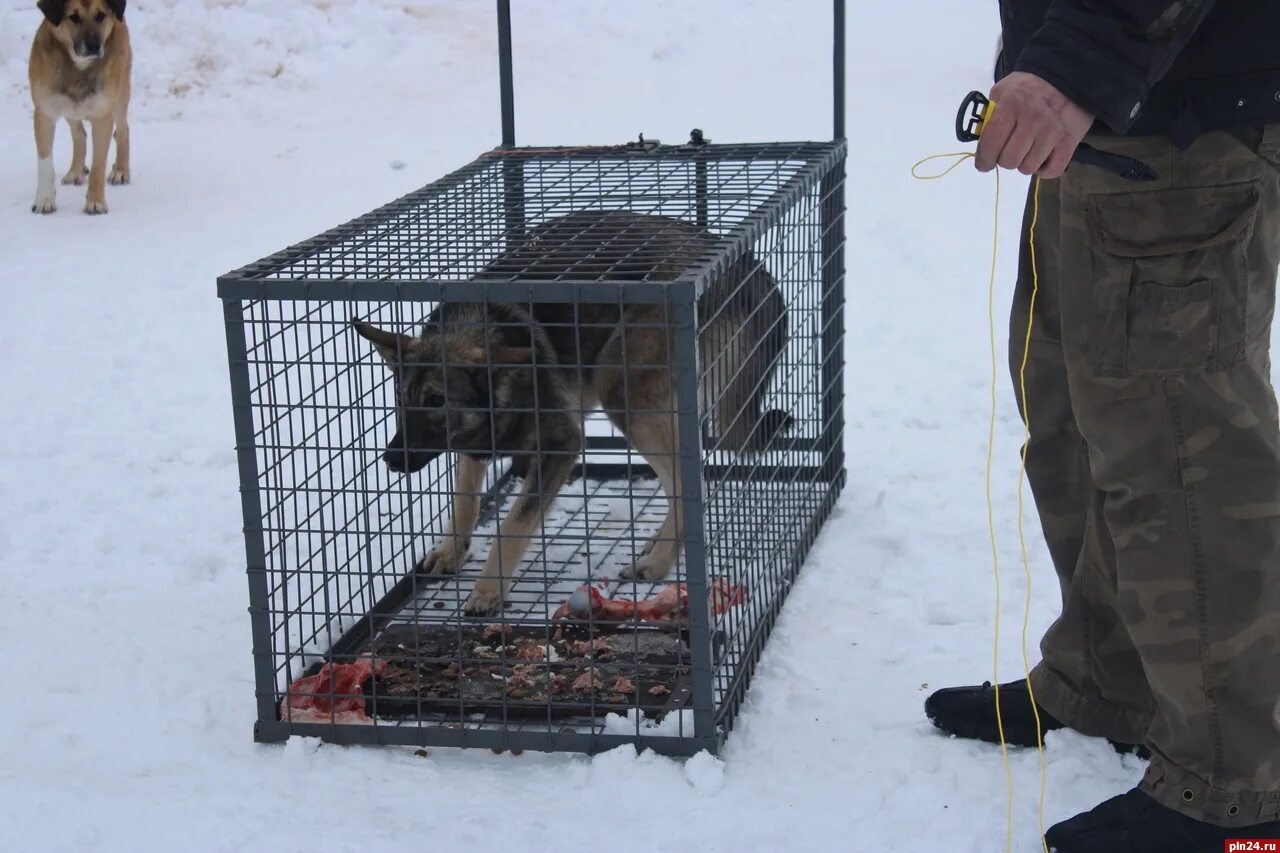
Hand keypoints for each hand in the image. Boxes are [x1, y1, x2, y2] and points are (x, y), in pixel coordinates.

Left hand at [975, 72, 1094, 178]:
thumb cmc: (1027, 88)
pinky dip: (1043, 169)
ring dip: (1024, 163)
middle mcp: (1032, 119)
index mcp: (1011, 105)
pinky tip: (1041, 157)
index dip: (984, 159)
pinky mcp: (1069, 141)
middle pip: (1009, 161)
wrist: (1066, 77)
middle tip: (1009, 150)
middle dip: (1004, 159)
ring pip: (1028, 168)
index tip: (984, 164)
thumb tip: (980, 144)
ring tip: (1027, 149)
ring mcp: (1052, 131)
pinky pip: (1051, 171)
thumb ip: (988, 116)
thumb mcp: (1001, 92)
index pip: (991, 143)